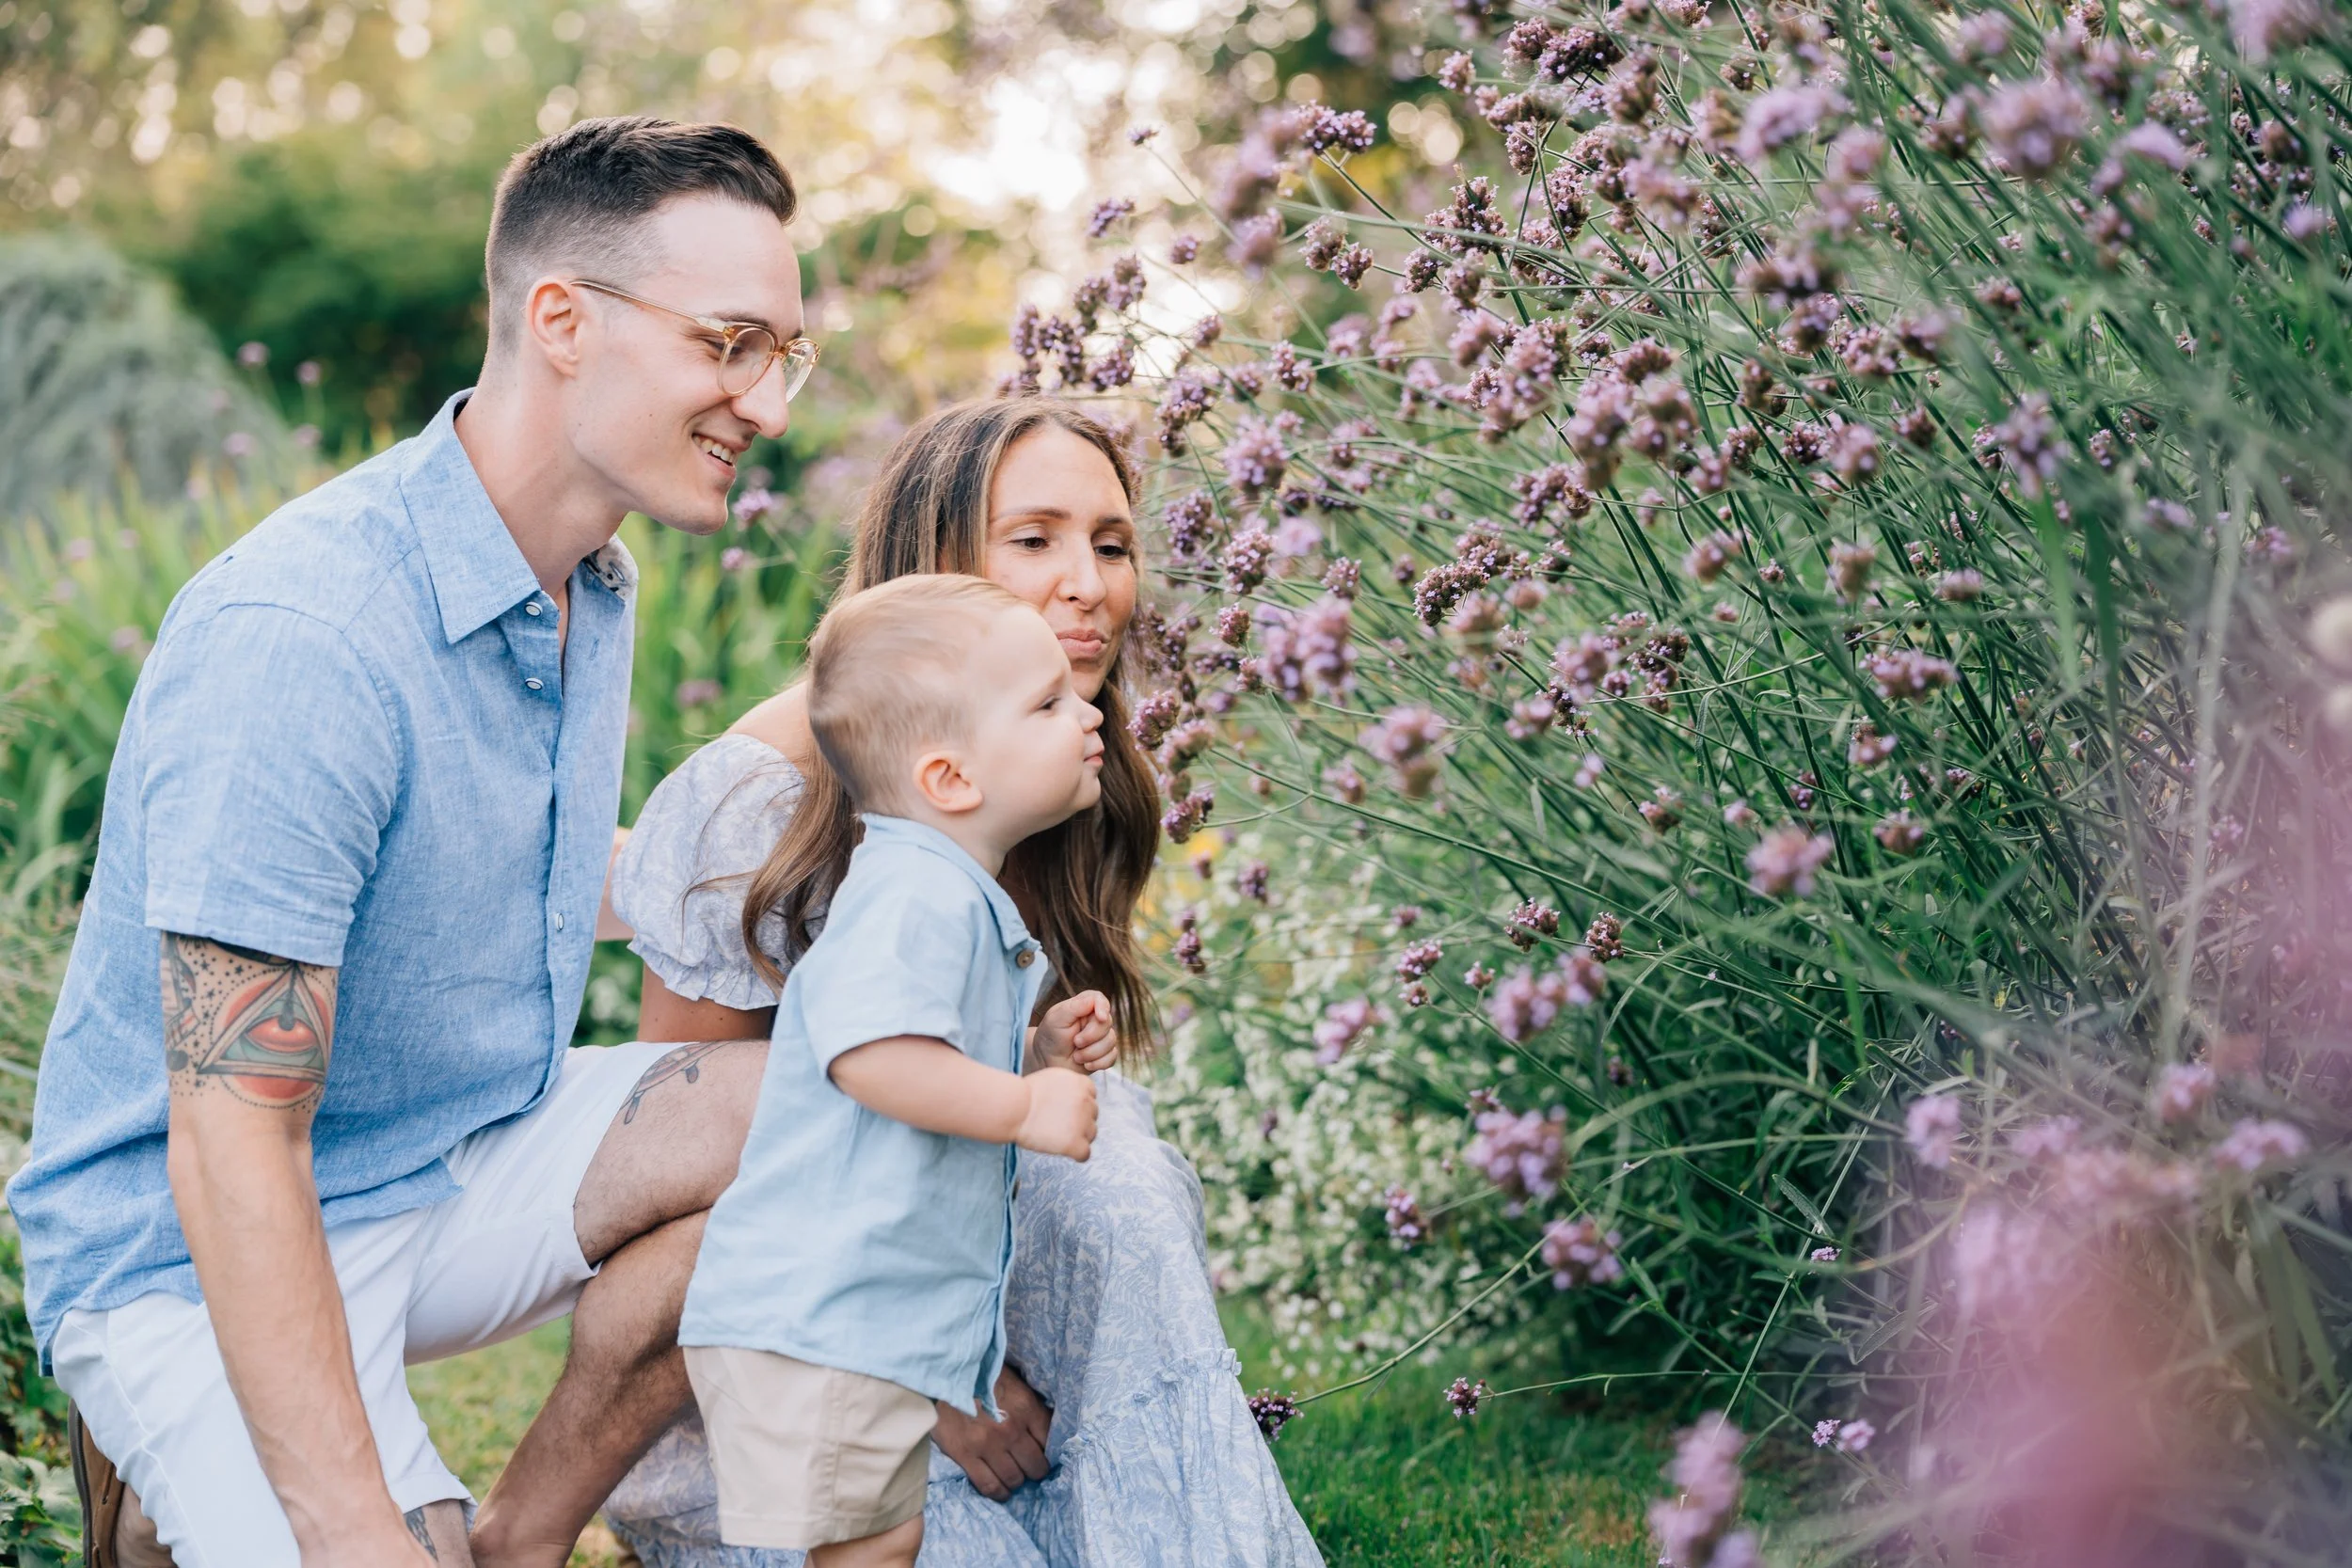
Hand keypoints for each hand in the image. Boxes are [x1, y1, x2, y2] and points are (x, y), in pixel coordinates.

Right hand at [932, 1366, 1053, 1500]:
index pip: (1049, 1441)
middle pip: (1035, 1465)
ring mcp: (988, 1444)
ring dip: (1017, 1482)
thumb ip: (1029, 1405)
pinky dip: (998, 1492)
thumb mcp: (1013, 1382)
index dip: (1049, 1451)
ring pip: (1014, 1478)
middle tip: (1030, 1469)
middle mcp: (1010, 1429)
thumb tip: (1044, 1427)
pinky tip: (1001, 1491)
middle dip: (1035, 1470)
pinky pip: (989, 1484)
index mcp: (1025, 1407)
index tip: (1044, 1454)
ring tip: (1014, 1479)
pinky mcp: (965, 1454)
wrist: (942, 1373)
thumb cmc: (980, 1375)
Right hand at [1013, 1067, 1095, 1159]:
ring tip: (1059, 1138)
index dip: (1079, 1104)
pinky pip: (1085, 1153)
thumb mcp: (1052, 1079)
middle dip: (1080, 1120)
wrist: (1013, 1108)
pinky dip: (1077, 1155)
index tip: (1065, 1110)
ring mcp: (1082, 1122)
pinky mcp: (1075, 1142)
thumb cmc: (1023, 1094)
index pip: (1091, 1096)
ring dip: (1079, 1137)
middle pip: (1093, 1115)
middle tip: (1060, 1125)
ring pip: (1091, 1134)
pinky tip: (1065, 1152)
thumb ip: (1067, 1088)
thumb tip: (1072, 1099)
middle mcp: (1086, 1101)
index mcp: (1080, 1083)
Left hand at [1034, 990, 1115, 1073]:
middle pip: (1107, 1022)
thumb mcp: (1056, 1019)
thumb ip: (1074, 1007)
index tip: (1100, 1018)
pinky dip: (1098, 1063)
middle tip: (1075, 1042)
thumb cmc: (1050, 1037)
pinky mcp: (1105, 1054)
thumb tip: (1093, 999)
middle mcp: (1095, 1020)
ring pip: (1111, 1041)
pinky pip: (1112, 1057)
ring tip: (1076, 1056)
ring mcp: (1102, 1037)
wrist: (1048, 1062)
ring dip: (1091, 1052)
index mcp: (1083, 1006)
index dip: (1103, 1007)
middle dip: (1091, 1036)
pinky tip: (1086, 1064)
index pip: (1099, 999)